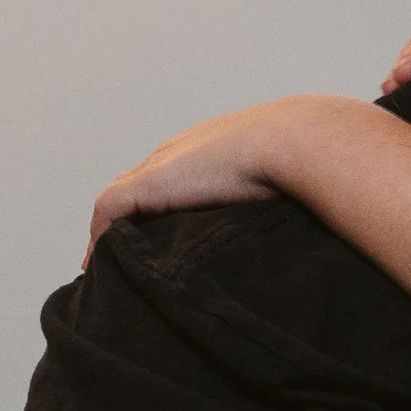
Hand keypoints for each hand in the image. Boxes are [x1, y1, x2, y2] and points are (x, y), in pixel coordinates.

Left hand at [87, 96, 340, 260]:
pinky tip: (100, 265)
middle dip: (133, 222)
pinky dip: (102, 238)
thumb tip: (310, 220)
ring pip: (121, 202)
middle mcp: (180, 154)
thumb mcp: (291, 179)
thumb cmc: (306, 160)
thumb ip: (286, 192)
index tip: (163, 241)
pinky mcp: (149, 184)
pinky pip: (109, 212)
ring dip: (115, 234)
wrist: (298, 142)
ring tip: (112, 268)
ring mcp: (163, 168)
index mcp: (209, 150)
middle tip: (130, 260)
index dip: (163, 210)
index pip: (173, 178)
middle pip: (140, 188)